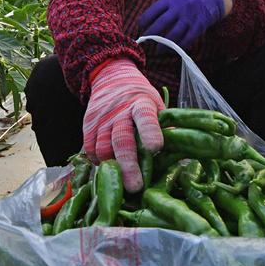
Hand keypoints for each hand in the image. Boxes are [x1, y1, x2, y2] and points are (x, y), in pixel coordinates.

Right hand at [83, 59, 164, 191]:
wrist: (112, 78)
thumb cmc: (141, 99)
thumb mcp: (157, 106)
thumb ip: (164, 128)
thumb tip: (176, 154)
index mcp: (142, 104)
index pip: (145, 118)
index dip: (150, 132)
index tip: (155, 148)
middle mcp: (120, 111)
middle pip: (122, 140)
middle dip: (129, 165)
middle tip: (135, 187)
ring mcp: (102, 119)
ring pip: (103, 148)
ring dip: (113, 168)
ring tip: (123, 184)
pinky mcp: (88, 125)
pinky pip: (90, 149)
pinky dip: (98, 162)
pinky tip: (108, 169)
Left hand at [137, 0, 225, 48]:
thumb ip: (163, 8)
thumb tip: (146, 22)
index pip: (152, 11)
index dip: (144, 21)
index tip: (140, 27)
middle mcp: (179, 8)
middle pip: (161, 24)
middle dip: (151, 34)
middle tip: (145, 40)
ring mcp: (189, 18)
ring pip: (173, 34)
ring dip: (164, 44)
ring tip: (158, 50)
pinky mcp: (198, 27)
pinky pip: (187, 40)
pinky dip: (178, 46)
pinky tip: (173, 50)